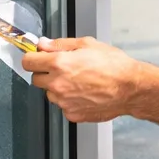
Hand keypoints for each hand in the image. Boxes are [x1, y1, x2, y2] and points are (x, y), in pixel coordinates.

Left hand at [22, 36, 141, 122]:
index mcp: (59, 64)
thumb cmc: (114, 65)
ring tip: (79, 81)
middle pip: (35, 79)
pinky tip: (85, 92)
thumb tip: (43, 44)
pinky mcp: (72, 114)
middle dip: (44, 72)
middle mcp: (58, 84)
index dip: (33, 57)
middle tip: (62, 68)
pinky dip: (70, 100)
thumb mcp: (87, 44)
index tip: (37, 57)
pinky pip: (63, 105)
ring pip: (50, 93)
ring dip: (57, 87)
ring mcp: (64, 102)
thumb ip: (60, 44)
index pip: (28, 62)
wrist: (130, 88)